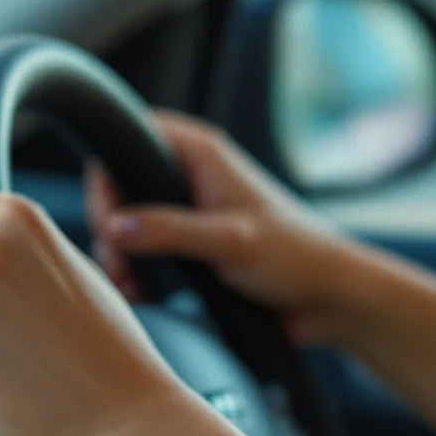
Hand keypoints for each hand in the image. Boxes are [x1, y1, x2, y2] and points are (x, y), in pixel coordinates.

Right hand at [89, 110, 381, 345]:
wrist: (328, 298)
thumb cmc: (293, 255)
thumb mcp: (231, 240)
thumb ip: (171, 232)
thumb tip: (114, 227)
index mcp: (202, 153)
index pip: (131, 137)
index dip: (108, 173)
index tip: (107, 219)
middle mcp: (190, 178)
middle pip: (122, 187)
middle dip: (111, 228)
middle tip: (119, 264)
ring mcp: (189, 215)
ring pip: (130, 227)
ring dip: (122, 258)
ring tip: (132, 288)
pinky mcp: (191, 250)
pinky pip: (147, 256)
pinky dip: (137, 276)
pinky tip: (142, 297)